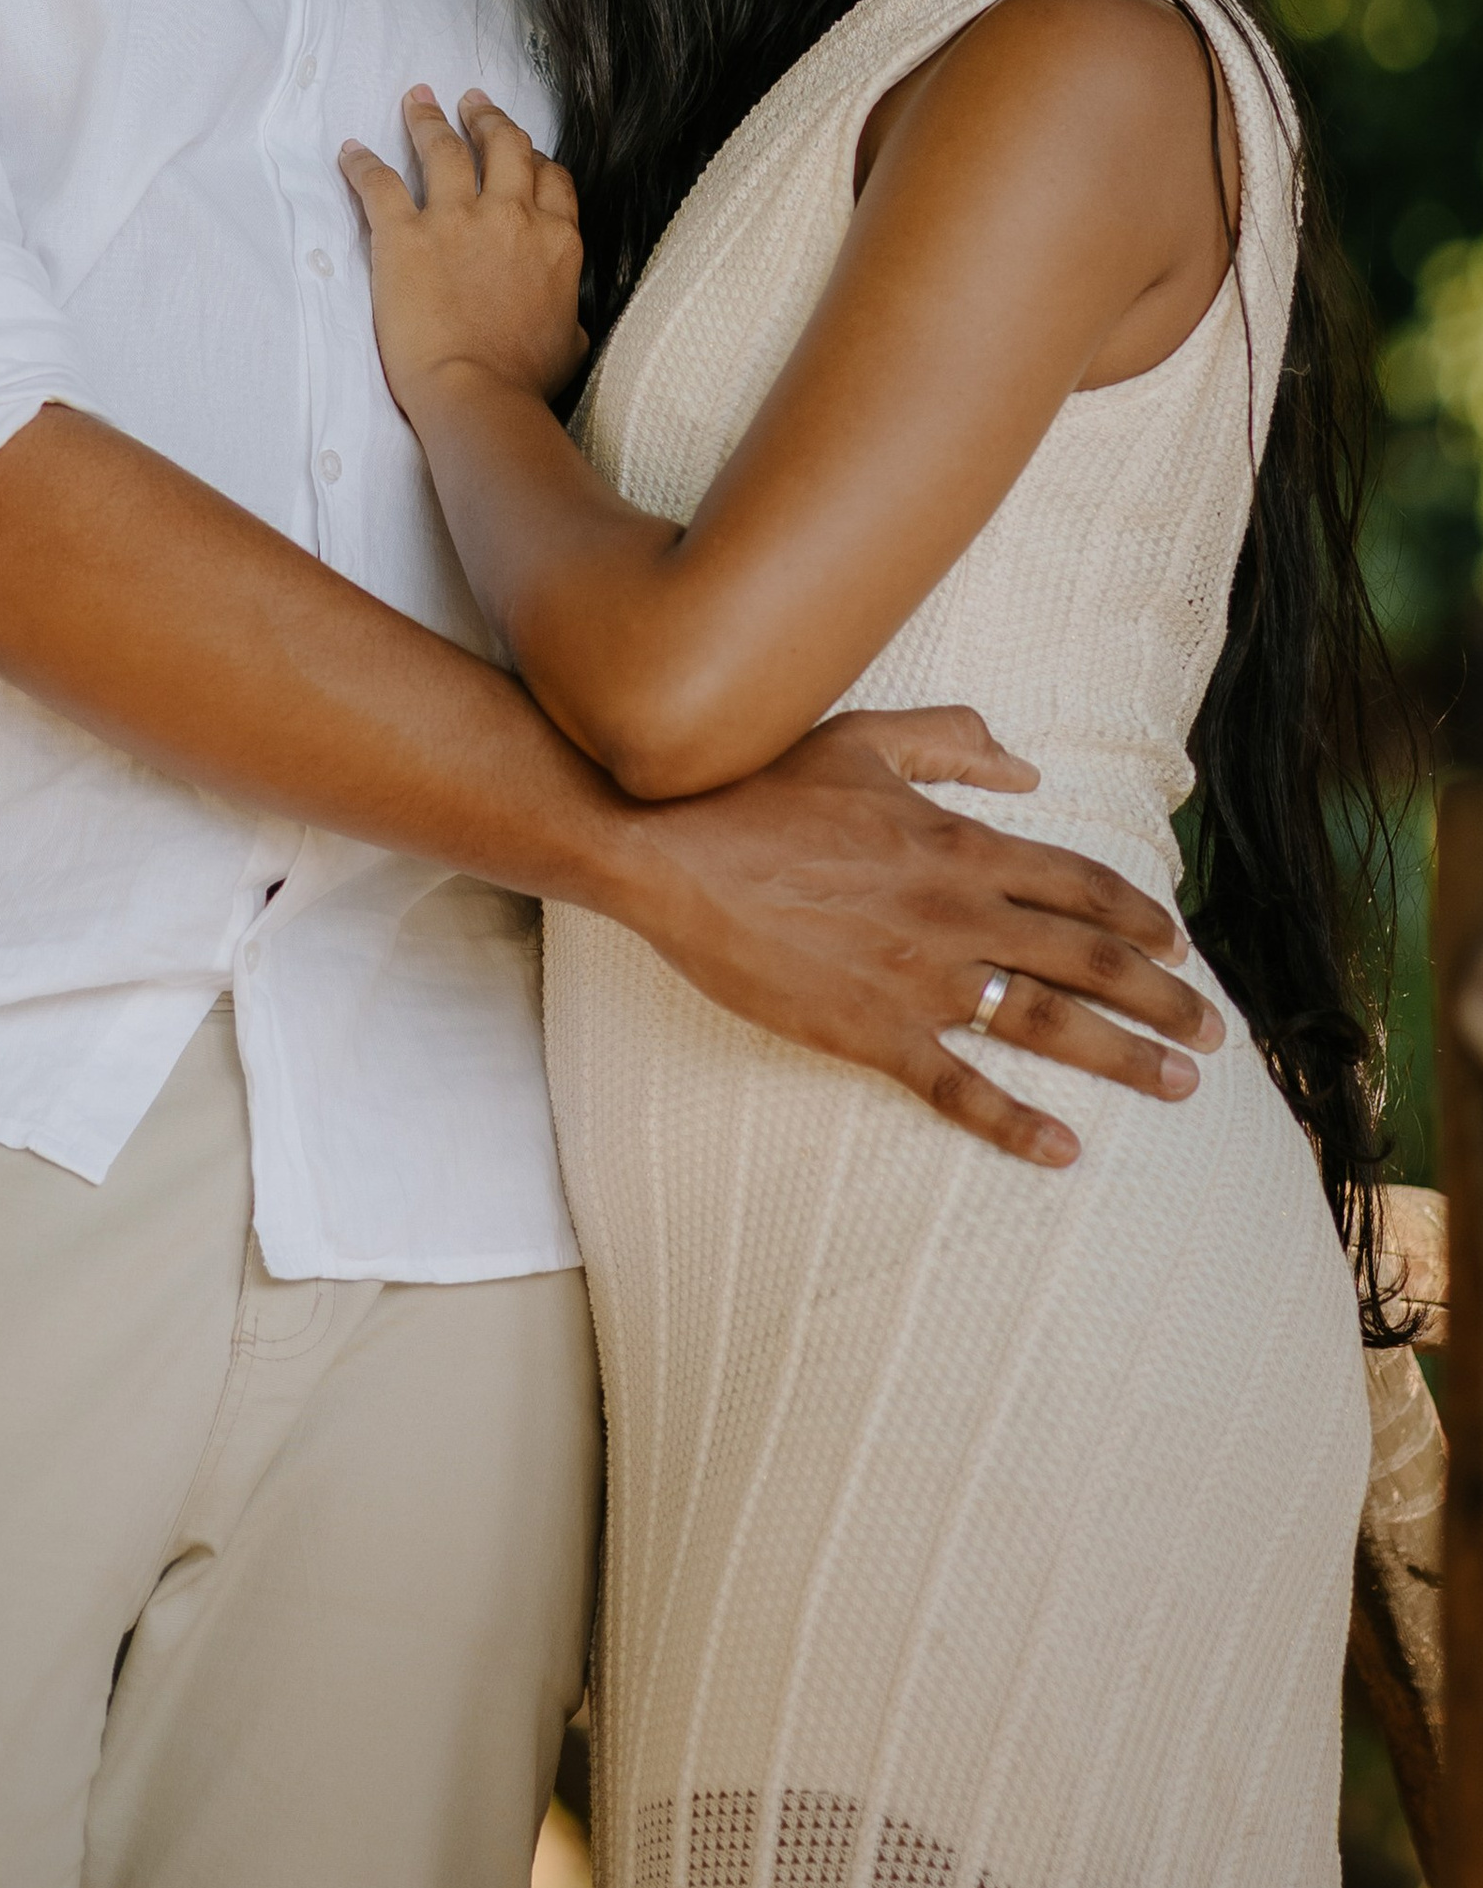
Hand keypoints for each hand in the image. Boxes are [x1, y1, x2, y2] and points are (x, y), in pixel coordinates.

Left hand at [341, 88, 587, 413]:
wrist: (479, 392)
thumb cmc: (524, 379)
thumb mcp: (571, 340)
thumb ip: (567, 312)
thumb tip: (566, 316)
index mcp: (556, 240)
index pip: (551, 178)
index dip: (534, 156)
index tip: (521, 149)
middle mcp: (512, 216)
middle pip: (504, 146)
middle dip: (488, 118)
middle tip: (472, 102)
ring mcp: (457, 220)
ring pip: (445, 149)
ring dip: (429, 120)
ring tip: (419, 100)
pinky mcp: (405, 235)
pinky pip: (379, 183)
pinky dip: (361, 163)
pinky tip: (351, 150)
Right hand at [606, 706, 1223, 1166]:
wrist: (671, 851)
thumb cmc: (758, 790)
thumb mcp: (862, 737)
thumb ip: (952, 741)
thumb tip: (1027, 768)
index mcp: (961, 845)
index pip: (1082, 885)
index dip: (1141, 917)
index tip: (1180, 944)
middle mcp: (959, 913)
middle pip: (1091, 960)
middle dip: (1165, 998)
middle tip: (1214, 1033)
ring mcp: (920, 978)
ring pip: (1049, 1024)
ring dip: (1125, 1058)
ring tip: (1177, 1085)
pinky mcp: (872, 1031)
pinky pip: (958, 1087)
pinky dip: (1015, 1123)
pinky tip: (1063, 1149)